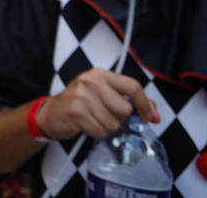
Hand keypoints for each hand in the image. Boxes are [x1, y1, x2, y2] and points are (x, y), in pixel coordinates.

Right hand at [36, 69, 157, 139]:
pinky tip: (86, 125)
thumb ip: (131, 102)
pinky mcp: (75, 111)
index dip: (144, 104)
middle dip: (118, 119)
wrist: (51, 113)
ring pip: (113, 123)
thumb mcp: (104, 95)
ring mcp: (81, 95)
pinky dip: (96, 133)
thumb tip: (155, 115)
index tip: (148, 117)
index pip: (132, 86)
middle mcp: (90, 81)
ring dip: (106, 127)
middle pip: (124, 109)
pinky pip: (100, 131)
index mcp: (100, 74)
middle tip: (104, 115)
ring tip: (92, 119)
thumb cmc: (81, 104)